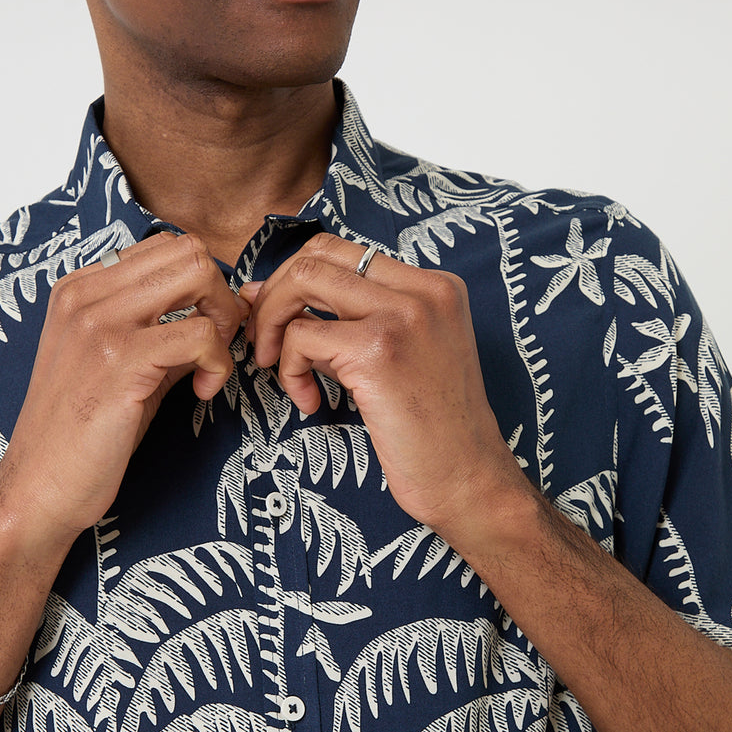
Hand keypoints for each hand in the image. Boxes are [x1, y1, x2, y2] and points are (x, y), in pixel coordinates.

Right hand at [0, 233, 248, 553]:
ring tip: (208, 367)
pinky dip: (218, 362)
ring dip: (222, 323)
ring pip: (198, 276)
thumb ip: (168, 328)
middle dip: (220, 295)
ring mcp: (99, 323)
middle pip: (188, 251)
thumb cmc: (85, 433)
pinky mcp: (119, 360)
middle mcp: (85, 295)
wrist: (39, 488)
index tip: (207, 329)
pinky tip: (202, 391)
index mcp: (80, 288)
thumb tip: (229, 307)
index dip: (203, 284)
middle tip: (216, 345)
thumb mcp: (125, 364)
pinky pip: (200, 334)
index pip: (166, 246)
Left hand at [240, 235, 524, 539]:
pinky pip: (302, 336)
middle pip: (318, 255)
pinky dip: (291, 369)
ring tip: (278, 365)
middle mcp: (424, 290)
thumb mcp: (399, 355)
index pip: (344, 251)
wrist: (468, 480)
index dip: (296, 278)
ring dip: (272, 324)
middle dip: (275, 295)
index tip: (278, 316)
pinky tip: (311, 403)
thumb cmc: (432, 428)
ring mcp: (404, 316)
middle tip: (266, 341)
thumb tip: (263, 292)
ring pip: (303, 281)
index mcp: (436, 286)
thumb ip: (348, 321)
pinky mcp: (379, 350)